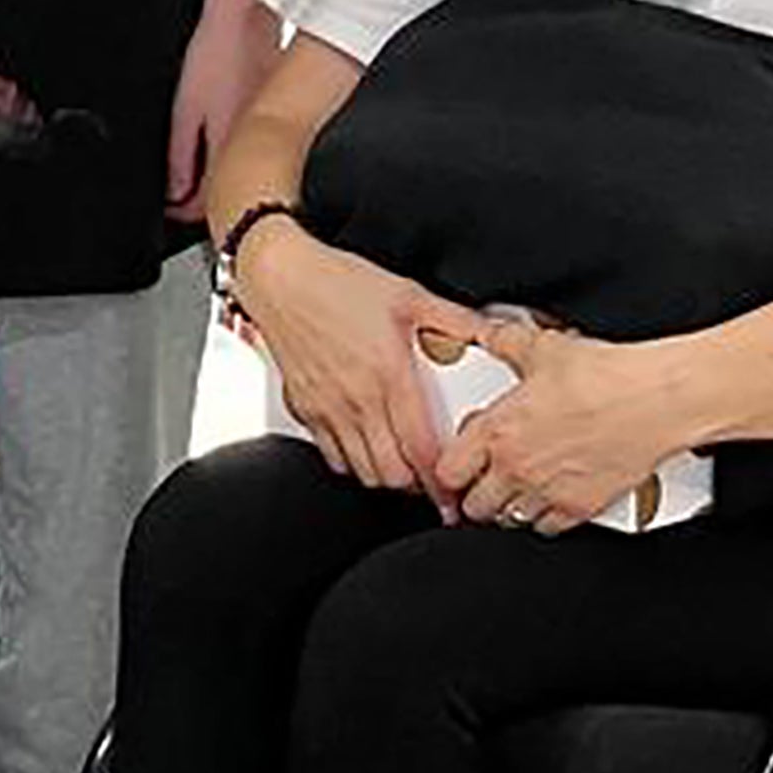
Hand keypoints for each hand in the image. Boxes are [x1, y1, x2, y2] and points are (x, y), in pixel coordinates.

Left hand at [168, 0, 277, 217]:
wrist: (250, 18)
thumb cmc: (217, 54)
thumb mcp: (185, 109)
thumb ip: (181, 155)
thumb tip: (174, 191)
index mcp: (229, 147)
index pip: (207, 203)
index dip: (183, 212)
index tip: (170, 207)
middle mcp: (255, 144)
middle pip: (228, 189)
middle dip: (204, 199)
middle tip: (180, 194)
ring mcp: (269, 128)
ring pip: (244, 167)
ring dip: (224, 175)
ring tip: (199, 171)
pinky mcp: (277, 111)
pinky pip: (256, 144)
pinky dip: (240, 150)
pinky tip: (229, 136)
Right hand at [243, 216, 485, 496]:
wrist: (282, 278)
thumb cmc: (337, 282)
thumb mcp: (408, 294)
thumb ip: (453, 318)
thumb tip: (490, 332)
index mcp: (389, 374)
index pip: (420, 450)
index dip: (440, 483)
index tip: (452, 495)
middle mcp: (357, 399)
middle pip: (391, 474)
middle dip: (416, 484)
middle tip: (430, 478)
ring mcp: (327, 408)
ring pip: (360, 471)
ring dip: (385, 475)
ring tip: (401, 465)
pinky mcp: (304, 409)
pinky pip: (331, 455)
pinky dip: (352, 462)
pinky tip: (365, 447)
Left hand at [436, 318, 695, 538]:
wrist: (655, 401)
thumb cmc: (605, 376)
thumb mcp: (544, 348)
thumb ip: (508, 342)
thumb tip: (492, 332)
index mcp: (498, 431)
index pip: (448, 472)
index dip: (449, 471)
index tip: (456, 468)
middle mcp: (517, 468)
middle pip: (476, 505)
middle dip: (477, 495)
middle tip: (484, 484)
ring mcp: (548, 492)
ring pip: (509, 520)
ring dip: (510, 507)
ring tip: (518, 491)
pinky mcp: (581, 507)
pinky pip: (549, 528)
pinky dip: (546, 518)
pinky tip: (551, 501)